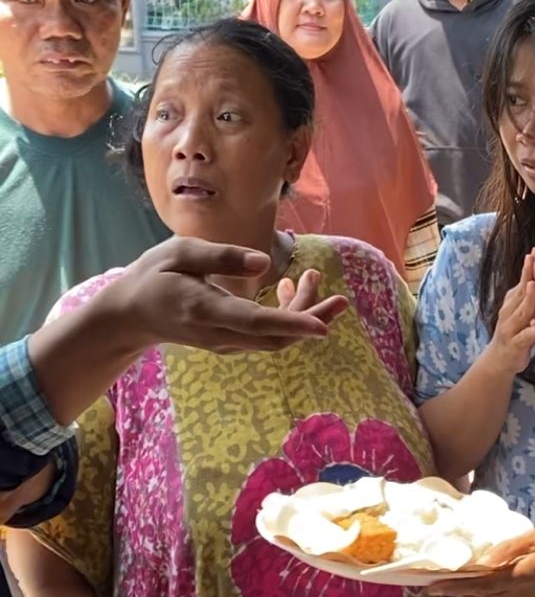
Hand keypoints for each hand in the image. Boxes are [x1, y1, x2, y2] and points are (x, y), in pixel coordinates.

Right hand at [103, 237, 347, 354]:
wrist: (131, 316)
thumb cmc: (153, 277)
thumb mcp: (180, 253)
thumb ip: (222, 256)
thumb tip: (264, 262)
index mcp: (207, 310)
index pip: (257, 322)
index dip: (292, 324)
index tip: (323, 327)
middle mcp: (221, 334)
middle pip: (277, 337)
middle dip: (313, 319)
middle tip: (342, 299)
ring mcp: (227, 343)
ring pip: (275, 337)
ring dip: (301, 312)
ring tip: (313, 277)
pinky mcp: (231, 342)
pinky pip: (266, 335)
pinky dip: (285, 315)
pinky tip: (289, 288)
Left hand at [432, 530, 534, 596]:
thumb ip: (510, 547)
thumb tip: (485, 558)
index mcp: (514, 577)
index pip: (475, 583)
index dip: (451, 585)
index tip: (428, 586)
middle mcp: (511, 593)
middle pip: (473, 593)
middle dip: (449, 590)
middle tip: (425, 586)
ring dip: (461, 592)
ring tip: (440, 586)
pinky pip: (492, 596)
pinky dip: (477, 591)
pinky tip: (469, 584)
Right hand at [484, 250, 534, 374]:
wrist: (501, 359)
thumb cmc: (520, 330)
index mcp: (516, 299)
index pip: (526, 278)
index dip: (534, 263)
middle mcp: (510, 310)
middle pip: (521, 290)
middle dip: (530, 275)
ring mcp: (510, 327)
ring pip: (521, 312)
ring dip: (528, 300)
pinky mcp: (514, 345)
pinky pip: (523, 338)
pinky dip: (530, 332)